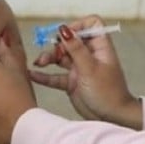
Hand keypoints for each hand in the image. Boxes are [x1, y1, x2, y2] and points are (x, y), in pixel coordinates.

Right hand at [30, 15, 141, 129]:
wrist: (111, 118)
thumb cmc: (108, 92)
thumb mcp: (90, 68)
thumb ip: (76, 49)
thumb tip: (64, 28)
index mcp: (100, 47)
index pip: (91, 25)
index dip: (78, 26)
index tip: (65, 34)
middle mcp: (89, 55)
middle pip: (70, 41)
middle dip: (58, 45)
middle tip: (53, 55)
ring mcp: (80, 69)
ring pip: (61, 57)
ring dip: (49, 58)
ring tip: (39, 62)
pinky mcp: (72, 83)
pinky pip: (56, 76)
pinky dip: (45, 75)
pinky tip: (32, 74)